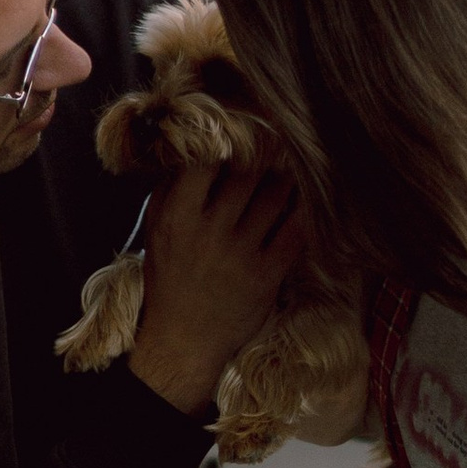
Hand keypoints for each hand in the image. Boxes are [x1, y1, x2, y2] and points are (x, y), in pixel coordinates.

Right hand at [129, 160, 308, 418]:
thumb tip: (195, 144)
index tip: (242, 128)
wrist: (183, 340)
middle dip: (266, 151)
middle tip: (280, 137)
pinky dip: (305, 210)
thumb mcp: (157, 229)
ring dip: (287, 177)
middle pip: (249, 172)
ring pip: (276, 195)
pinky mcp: (267, 275)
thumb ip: (172, 187)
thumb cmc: (169, 277)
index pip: (207, 159)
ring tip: (292, 167)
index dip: (228, 136)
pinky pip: (296, 231)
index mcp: (179, 215)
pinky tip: (309, 198)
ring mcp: (241, 253)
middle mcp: (210, 230)